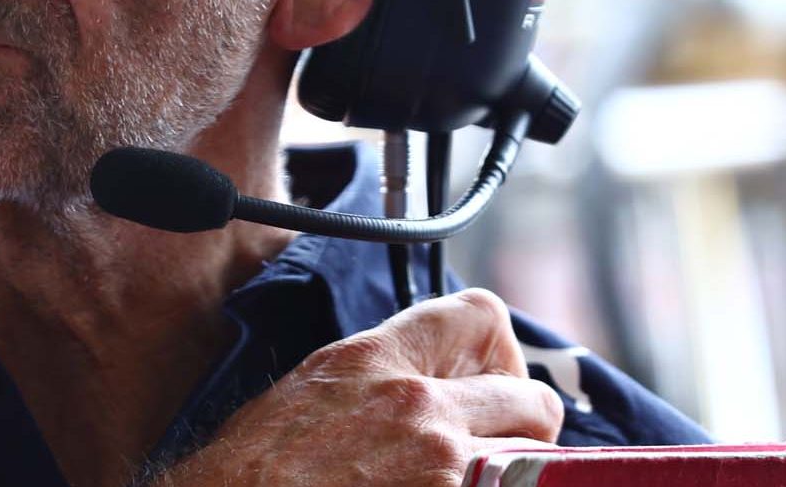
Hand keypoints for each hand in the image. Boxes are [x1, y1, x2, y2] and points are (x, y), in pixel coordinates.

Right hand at [149, 288, 563, 486]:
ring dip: (517, 470)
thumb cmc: (253, 466)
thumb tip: (423, 379)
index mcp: (374, 358)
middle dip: (525, 424)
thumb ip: (378, 374)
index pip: (480, 314)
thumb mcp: (313, 389)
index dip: (498, 350)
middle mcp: (416, 404)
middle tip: (495, 445)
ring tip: (482, 475)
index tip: (485, 379)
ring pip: (532, 457)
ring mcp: (438, 466)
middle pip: (530, 396)